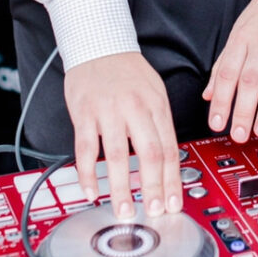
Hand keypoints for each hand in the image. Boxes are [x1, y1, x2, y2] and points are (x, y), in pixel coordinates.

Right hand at [64, 52, 182, 219]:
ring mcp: (108, 111)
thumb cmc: (128, 71)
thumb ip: (159, 124)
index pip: (169, 147)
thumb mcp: (155, 91)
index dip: (172, 179)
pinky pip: (85, 148)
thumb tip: (168, 161)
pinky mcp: (84, 113)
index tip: (173, 202)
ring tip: (123, 210)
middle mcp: (135, 108)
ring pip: (117, 155)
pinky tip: (91, 190)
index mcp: (156, 105)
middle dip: (153, 187)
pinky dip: (87, 172)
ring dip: (121, 187)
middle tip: (153, 211)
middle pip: (148, 153)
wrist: (100, 44)